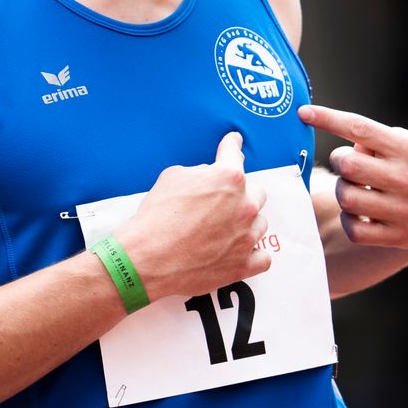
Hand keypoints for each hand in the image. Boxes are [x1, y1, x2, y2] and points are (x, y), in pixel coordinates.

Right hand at [119, 131, 269, 299]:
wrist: (146, 259)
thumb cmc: (156, 218)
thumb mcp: (172, 177)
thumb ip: (200, 172)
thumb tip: (209, 174)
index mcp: (229, 179)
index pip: (234, 154)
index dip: (232, 146)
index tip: (234, 143)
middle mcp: (244, 207)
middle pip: (257, 193)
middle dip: (241, 194)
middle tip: (222, 203)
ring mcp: (246, 238)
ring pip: (259, 225)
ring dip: (245, 225)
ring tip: (223, 231)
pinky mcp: (243, 265)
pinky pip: (262, 258)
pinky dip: (252, 255)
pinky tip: (238, 253)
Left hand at [299, 104, 407, 250]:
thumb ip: (380, 141)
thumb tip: (347, 147)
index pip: (360, 128)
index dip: (327, 118)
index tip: (304, 112)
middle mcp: (406, 179)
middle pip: (346, 165)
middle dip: (340, 161)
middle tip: (349, 164)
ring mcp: (402, 210)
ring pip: (346, 197)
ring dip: (344, 190)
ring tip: (359, 188)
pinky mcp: (397, 235)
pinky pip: (353, 228)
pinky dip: (350, 219)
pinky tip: (360, 212)